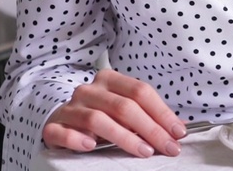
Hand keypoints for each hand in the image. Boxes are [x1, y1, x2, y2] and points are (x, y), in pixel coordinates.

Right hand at [42, 68, 185, 157]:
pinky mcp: (53, 126)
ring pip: (97, 119)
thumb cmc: (100, 114)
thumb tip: (180, 128)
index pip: (140, 92)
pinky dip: (78, 140)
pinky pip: (63, 132)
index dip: (162, 112)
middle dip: (150, 129)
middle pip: (124, 106)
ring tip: (144, 152)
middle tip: (167, 148)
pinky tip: (92, 147)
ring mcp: (70, 108)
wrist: (61, 119)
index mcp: (109, 80)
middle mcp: (89, 90)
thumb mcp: (125, 111)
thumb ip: (149, 116)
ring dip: (124, 137)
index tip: (178, 132)